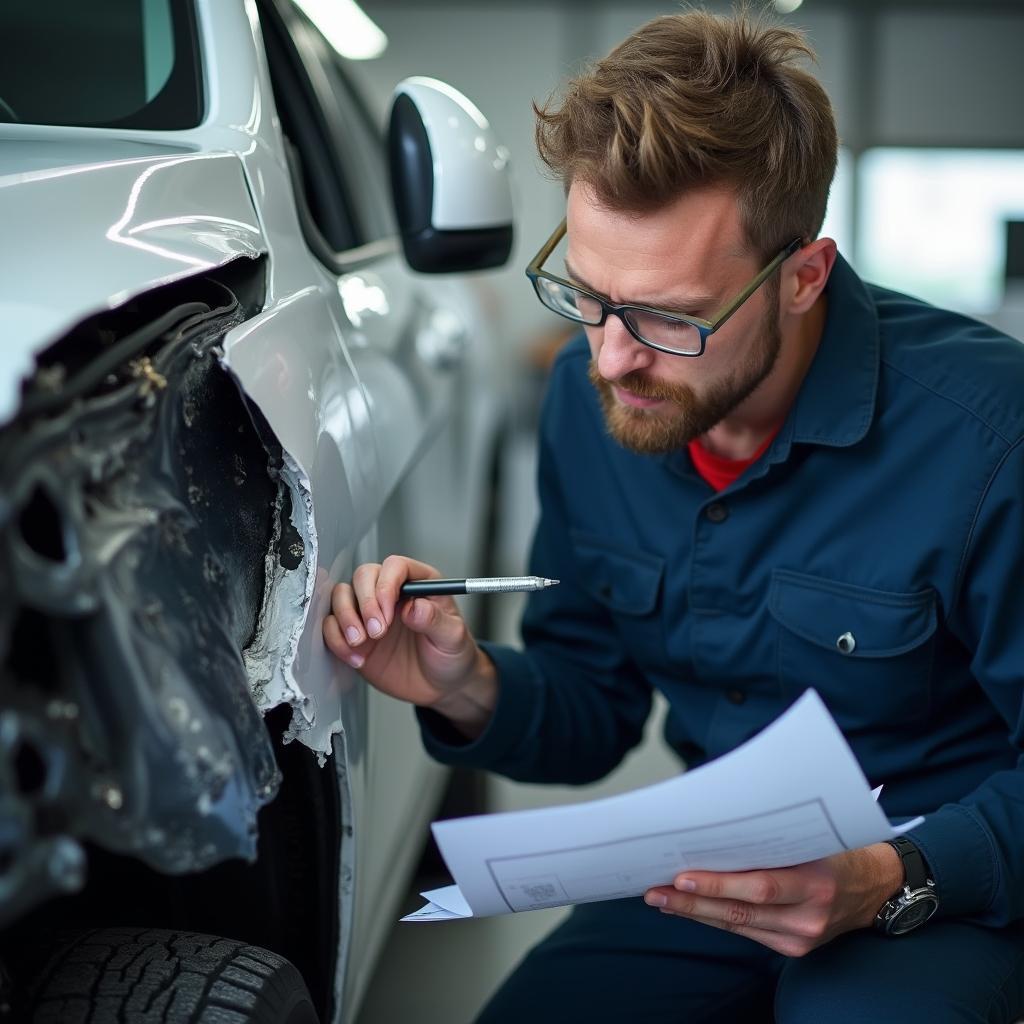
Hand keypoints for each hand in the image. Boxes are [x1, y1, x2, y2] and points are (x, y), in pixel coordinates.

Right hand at [322, 555, 496, 735]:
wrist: (441, 687)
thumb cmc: (452, 655)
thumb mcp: (453, 638)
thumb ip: (435, 620)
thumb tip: (414, 607)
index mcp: (419, 584)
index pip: (395, 567)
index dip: (386, 585)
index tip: (387, 612)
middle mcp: (391, 593)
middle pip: (363, 576)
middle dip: (364, 603)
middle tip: (376, 631)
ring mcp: (370, 613)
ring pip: (342, 596)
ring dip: (345, 618)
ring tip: (360, 643)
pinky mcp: (355, 636)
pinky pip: (332, 627)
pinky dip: (336, 641)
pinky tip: (357, 658)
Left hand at [643, 843, 902, 956]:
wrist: (877, 888)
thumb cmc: (838, 850)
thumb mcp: (812, 836)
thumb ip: (770, 836)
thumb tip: (714, 823)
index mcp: (817, 881)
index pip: (760, 886)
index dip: (718, 884)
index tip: (682, 876)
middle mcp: (809, 915)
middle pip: (741, 911)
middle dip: (693, 902)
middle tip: (656, 890)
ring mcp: (801, 937)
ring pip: (737, 924)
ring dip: (695, 912)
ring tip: (661, 899)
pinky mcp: (794, 948)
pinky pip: (746, 933)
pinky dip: (714, 920)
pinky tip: (688, 909)